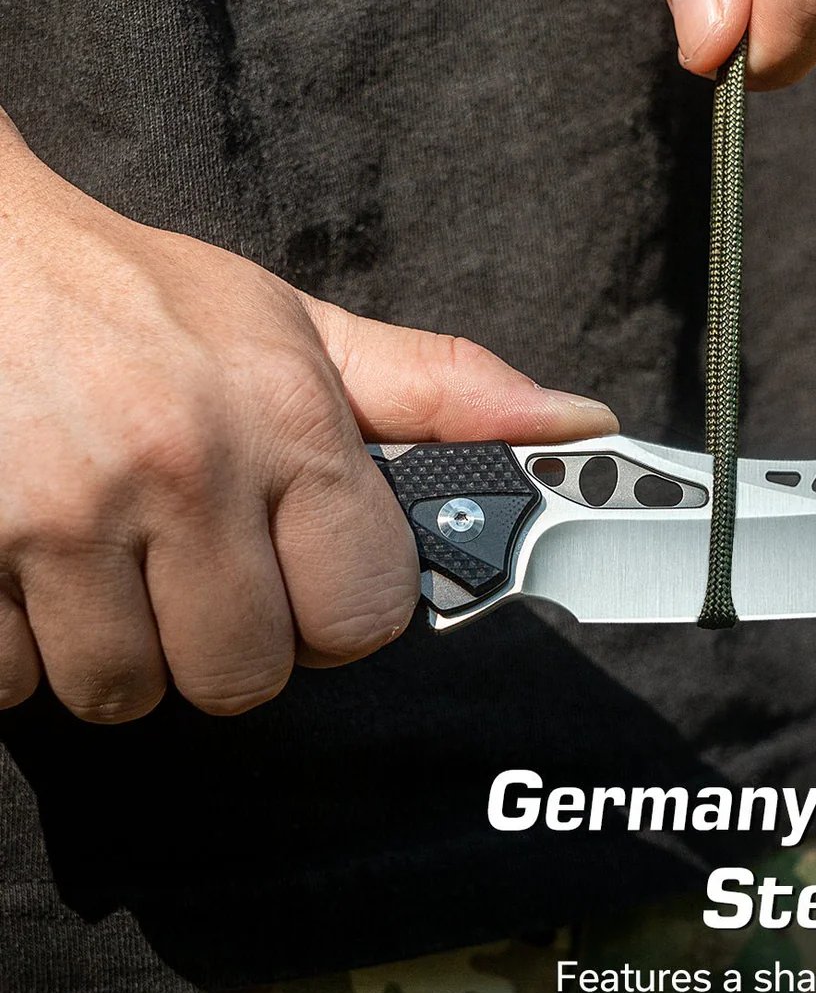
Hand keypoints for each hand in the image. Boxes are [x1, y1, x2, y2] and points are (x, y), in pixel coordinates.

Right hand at [0, 116, 617, 721]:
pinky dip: (23, 649)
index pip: (363, 618)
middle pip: (245, 679)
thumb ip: (443, 391)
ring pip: (125, 693)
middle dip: (231, 645)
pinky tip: (36, 571)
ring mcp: (60, 516)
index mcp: (289, 425)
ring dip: (125, 651)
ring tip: (115, 566)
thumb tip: (582, 427)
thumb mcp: (303, 330)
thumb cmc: (148, 300)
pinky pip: (12, 683)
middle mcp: (182, 471)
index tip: (307, 586)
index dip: (340, 618)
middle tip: (201, 576)